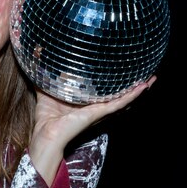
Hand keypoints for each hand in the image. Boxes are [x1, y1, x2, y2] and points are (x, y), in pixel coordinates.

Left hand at [29, 76, 156, 183]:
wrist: (47, 134)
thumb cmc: (46, 117)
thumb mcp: (46, 90)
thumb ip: (43, 75)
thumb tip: (35, 53)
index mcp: (84, 102)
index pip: (103, 90)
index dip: (114, 81)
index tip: (124, 69)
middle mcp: (94, 107)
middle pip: (117, 95)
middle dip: (132, 86)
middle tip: (146, 74)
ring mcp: (99, 111)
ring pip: (123, 99)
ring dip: (138, 90)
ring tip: (151, 79)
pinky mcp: (99, 113)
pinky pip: (118, 103)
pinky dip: (131, 96)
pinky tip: (142, 87)